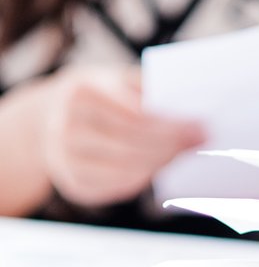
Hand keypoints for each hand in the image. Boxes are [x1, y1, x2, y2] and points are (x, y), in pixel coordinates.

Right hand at [38, 66, 204, 206]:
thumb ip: (148, 90)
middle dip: (172, 145)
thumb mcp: (117, 80)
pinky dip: (144, 178)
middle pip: (133, 143)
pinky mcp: (74, 184)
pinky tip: (161, 167)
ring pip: (126, 167)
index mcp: (82, 92)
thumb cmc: (99, 97)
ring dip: (162, 162)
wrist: (50, 120)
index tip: (200, 127)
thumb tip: (191, 105)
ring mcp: (65, 159)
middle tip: (199, 142)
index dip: (172, 124)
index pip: (136, 114)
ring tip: (183, 153)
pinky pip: (116, 187)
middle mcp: (67, 126)